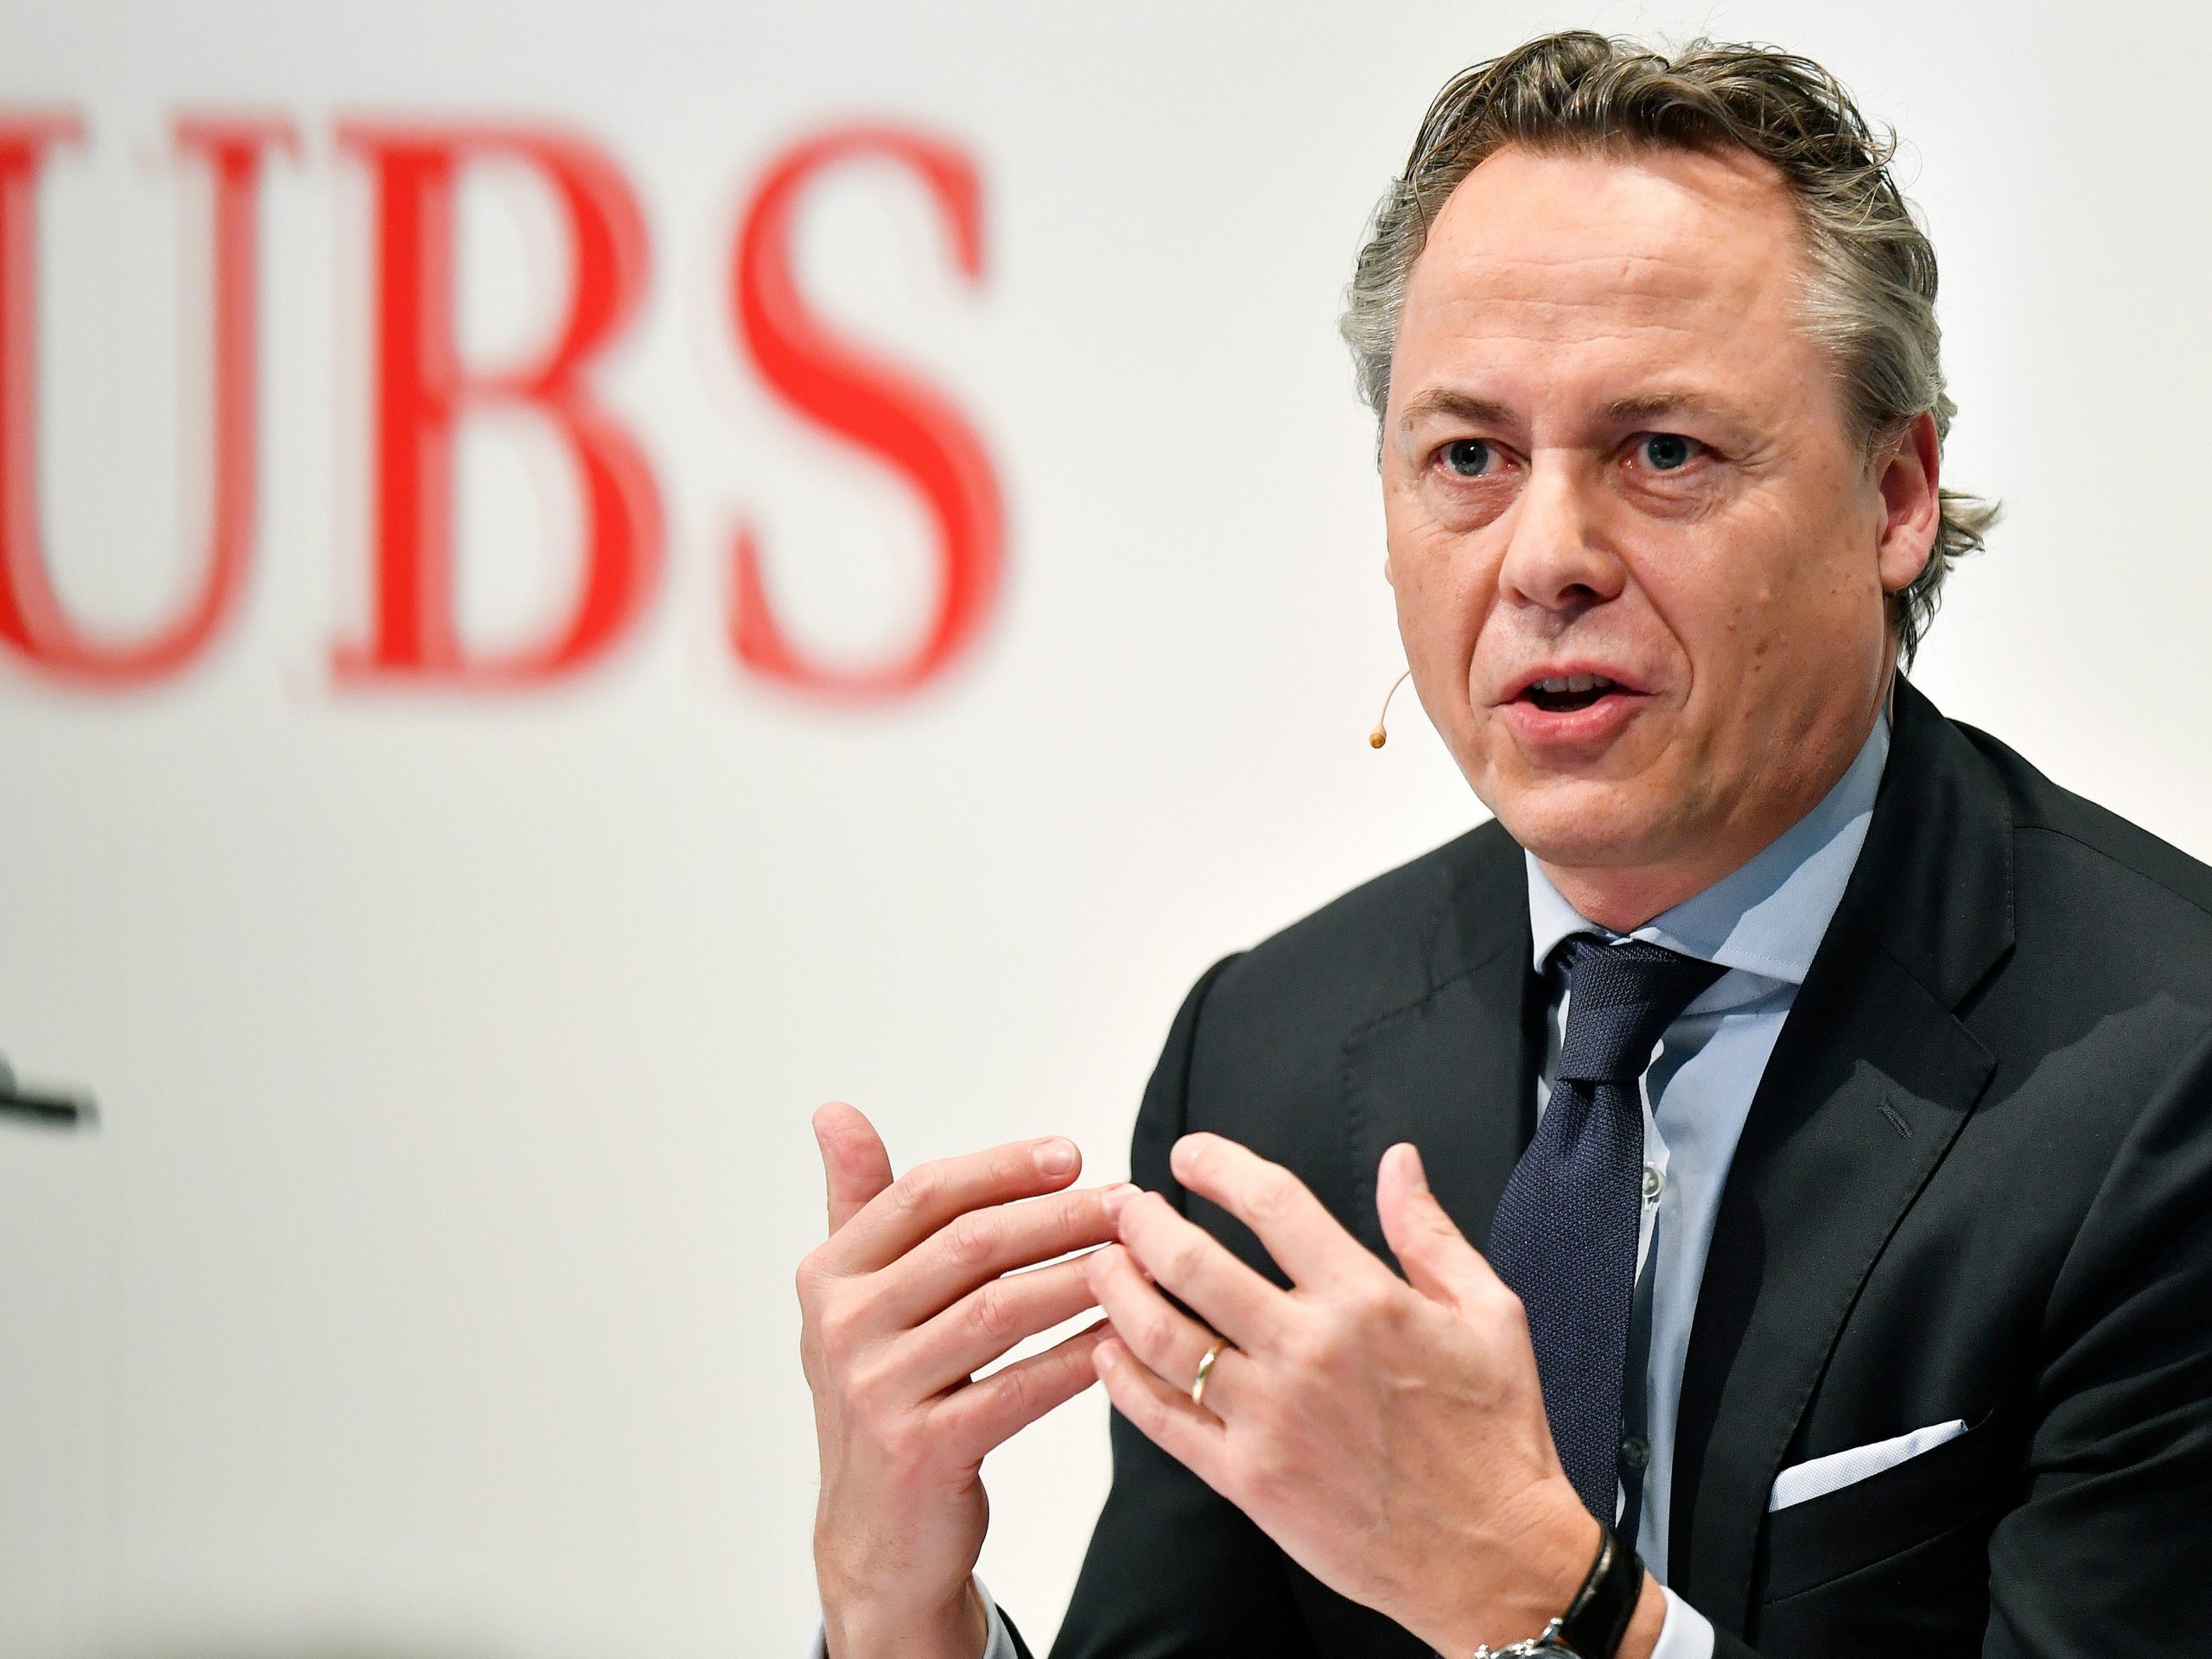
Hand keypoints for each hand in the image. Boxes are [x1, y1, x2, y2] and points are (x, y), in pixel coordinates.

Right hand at [799, 1102, 1133, 1658]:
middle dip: (1059, 1216)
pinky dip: (1078, 1358)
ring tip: (1138, 1258)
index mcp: (830, 1274)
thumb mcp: (855, 1297)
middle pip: (971, 1245)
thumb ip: (858, 1202)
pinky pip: (1020, 1388)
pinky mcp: (923, 1450)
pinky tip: (1123, 1336)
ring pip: (1002, 1310)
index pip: (925, 1194)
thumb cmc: (885, 1394)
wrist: (876, 1536)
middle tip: (1128, 1201)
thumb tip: (834, 1110)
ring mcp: (878, 1391)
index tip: (1073, 1154)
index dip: (1003, 1168)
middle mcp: (844, 1327)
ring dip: (1081, 1278)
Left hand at [1086, 1134, 1664, 1657]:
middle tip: (1126, 1208)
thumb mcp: (1489, 1313)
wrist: (1495, 1558)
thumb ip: (1429, 1231)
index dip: (1220, 1166)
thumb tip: (1398, 1161)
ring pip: (1164, 1338)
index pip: (1273, 1205)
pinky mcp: (1250, 1480)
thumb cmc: (1495, 1439)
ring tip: (1104, 1267)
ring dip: (1119, 1292)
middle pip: (1194, 1264)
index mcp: (1368, 1301)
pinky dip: (1123, 1380)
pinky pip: (1164, 1420)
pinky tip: (1108, 1351)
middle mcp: (1310, 1352)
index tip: (1190, 1155)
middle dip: (1145, 1223)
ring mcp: (1273, 1419)